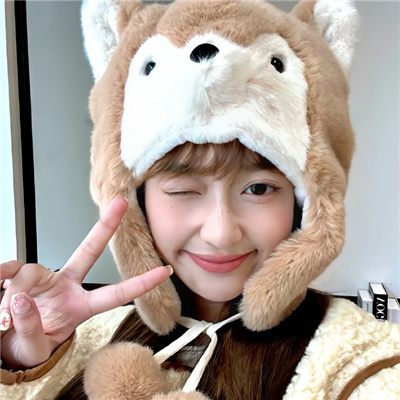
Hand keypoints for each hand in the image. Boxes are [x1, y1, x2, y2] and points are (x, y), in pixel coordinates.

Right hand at [0, 197, 171, 368]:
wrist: (7, 343)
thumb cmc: (31, 344)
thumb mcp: (35, 348)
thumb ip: (30, 328)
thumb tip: (21, 299)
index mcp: (81, 307)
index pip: (116, 293)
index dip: (141, 282)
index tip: (165, 270)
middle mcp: (67, 286)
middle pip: (89, 250)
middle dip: (105, 226)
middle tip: (120, 203)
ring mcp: (46, 278)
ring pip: (33, 271)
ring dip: (17, 291)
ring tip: (5, 315)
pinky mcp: (22, 274)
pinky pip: (12, 268)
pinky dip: (3, 275)